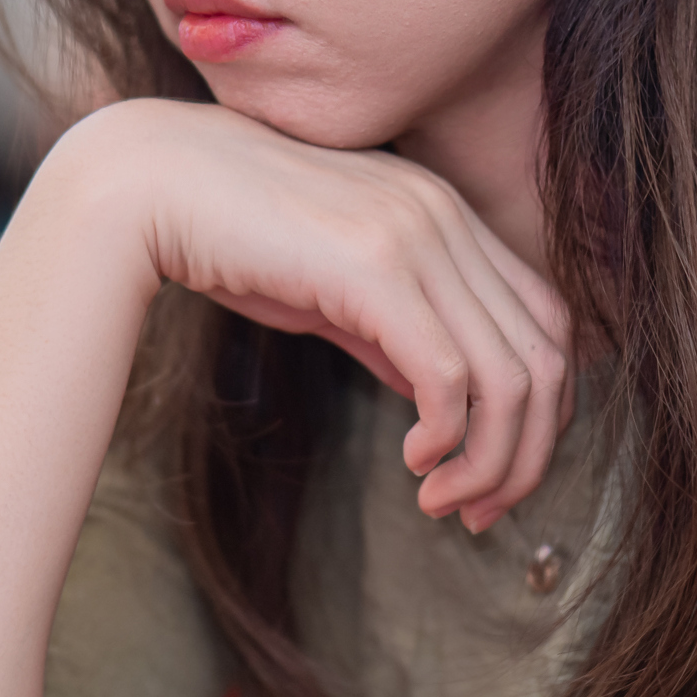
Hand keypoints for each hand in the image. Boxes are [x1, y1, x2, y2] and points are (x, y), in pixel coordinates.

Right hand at [61, 100, 573, 530]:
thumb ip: (394, 334)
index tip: (492, 476)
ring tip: (443, 502)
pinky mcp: (375, 266)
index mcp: (446, 215)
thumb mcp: (332, 292)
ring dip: (491, 460)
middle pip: (547, 356)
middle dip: (529, 453)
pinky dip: (447, 437)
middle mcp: (447, 216)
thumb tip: (440, 401)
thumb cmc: (228, 239)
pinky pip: (449, 375)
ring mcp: (418, 234)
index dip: (543, 412)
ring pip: (511, 375)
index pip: (546, 323)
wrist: (149, 183)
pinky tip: (413, 463)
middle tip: (480, 513)